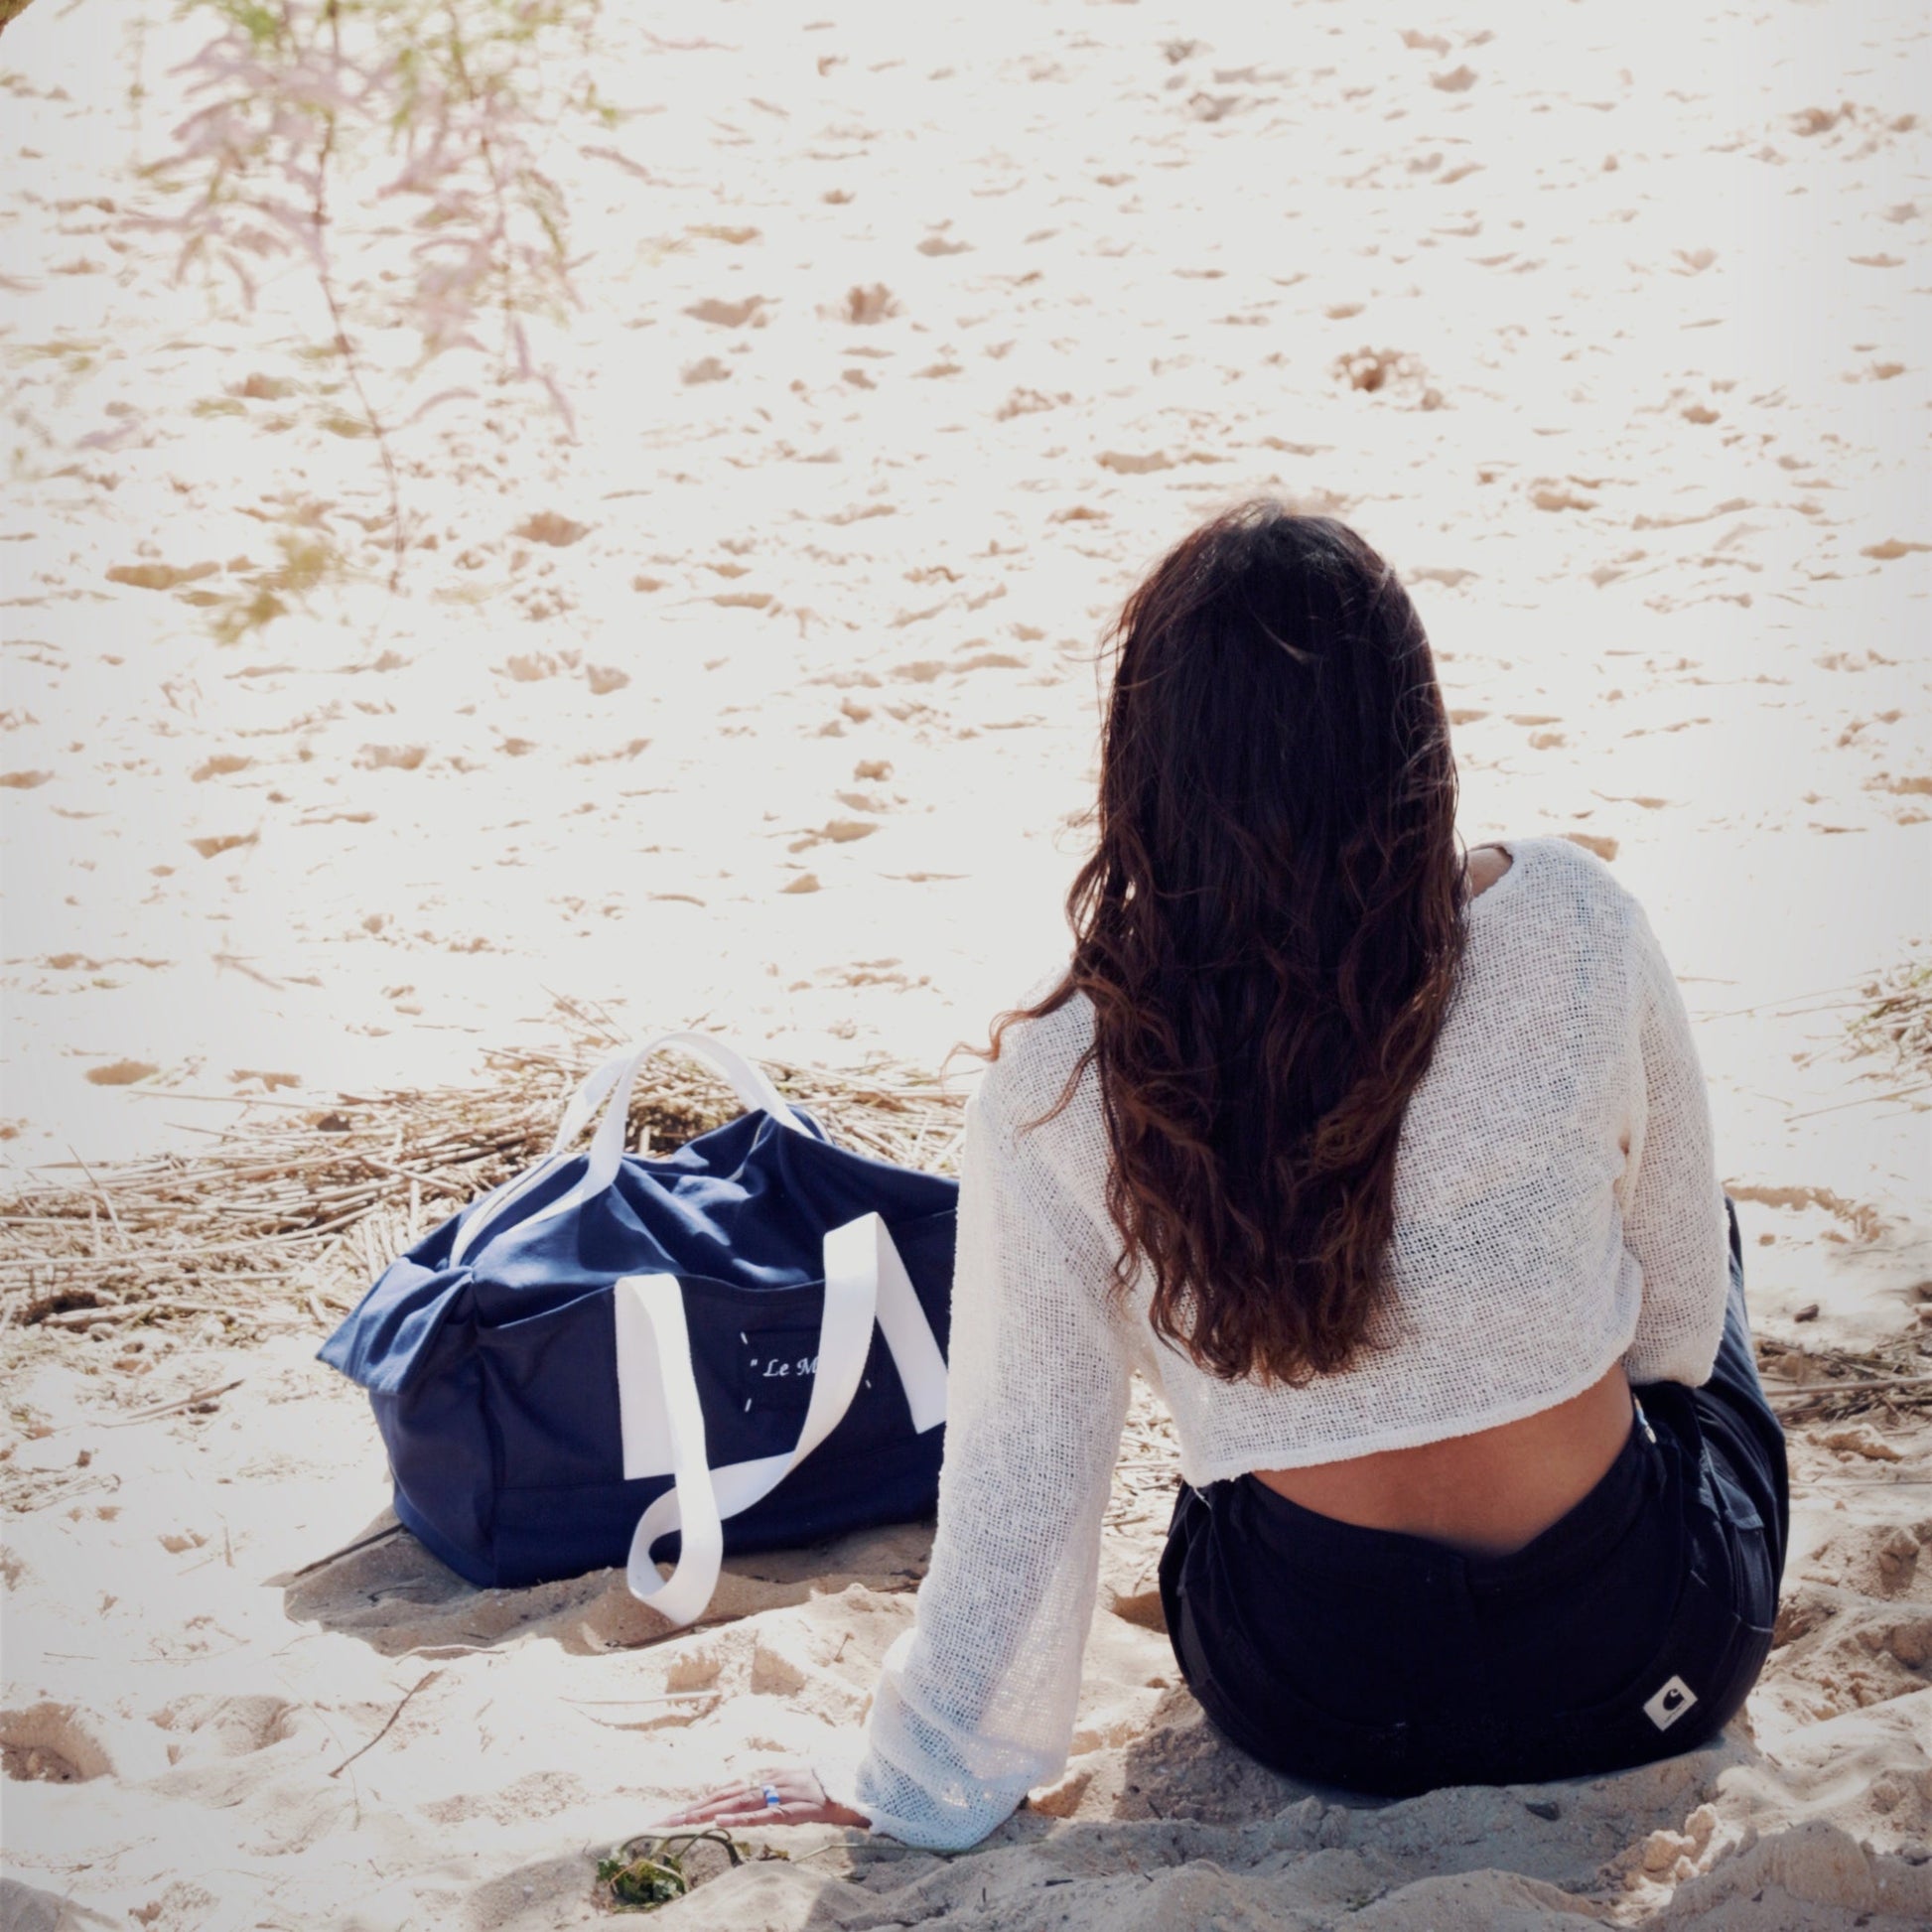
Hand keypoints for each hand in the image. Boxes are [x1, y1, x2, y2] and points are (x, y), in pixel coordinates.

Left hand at [660, 1765, 868, 1831]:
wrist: (853, 1782)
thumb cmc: (823, 1788)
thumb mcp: (791, 1789)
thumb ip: (769, 1796)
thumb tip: (747, 1804)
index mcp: (763, 1781)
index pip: (723, 1793)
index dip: (695, 1804)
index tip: (669, 1817)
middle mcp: (766, 1784)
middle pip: (721, 1796)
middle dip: (689, 1810)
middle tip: (659, 1822)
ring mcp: (778, 1794)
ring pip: (735, 1804)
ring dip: (704, 1812)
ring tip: (679, 1821)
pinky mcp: (793, 1808)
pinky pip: (763, 1814)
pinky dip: (740, 1817)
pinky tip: (721, 1821)